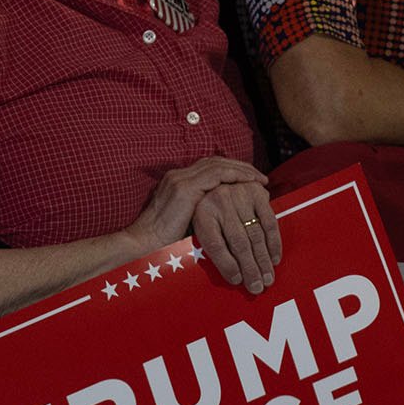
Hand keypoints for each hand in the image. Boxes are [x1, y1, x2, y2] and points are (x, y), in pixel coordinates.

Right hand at [127, 156, 269, 258]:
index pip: (209, 168)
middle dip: (239, 166)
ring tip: (258, 179)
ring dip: (241, 170)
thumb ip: (202, 211)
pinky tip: (249, 183)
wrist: (144, 243)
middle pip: (215, 162)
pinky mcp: (185, 188)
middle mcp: (178, 175)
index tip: (248, 179)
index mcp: (177, 181)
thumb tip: (225, 217)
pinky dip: (235, 176)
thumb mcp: (186, 220)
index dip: (230, 170)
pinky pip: (217, 175)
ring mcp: (181, 179)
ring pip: (218, 165)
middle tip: (258, 176)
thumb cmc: (164, 240)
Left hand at [190, 182, 281, 294]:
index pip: (215, 244)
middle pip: (238, 242)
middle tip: (257, 287)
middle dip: (250, 268)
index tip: (236, 280)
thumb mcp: (193, 228)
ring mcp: (238, 195)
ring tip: (267, 279)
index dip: (226, 264)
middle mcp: (218, 200)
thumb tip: (217, 278)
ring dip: (263, 260)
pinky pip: (269, 222)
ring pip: (255, 235)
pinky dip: (274, 243)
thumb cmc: (203, 214)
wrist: (214, 183)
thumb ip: (203, 248)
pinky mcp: (256, 192)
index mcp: (200, 213)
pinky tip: (274, 259)